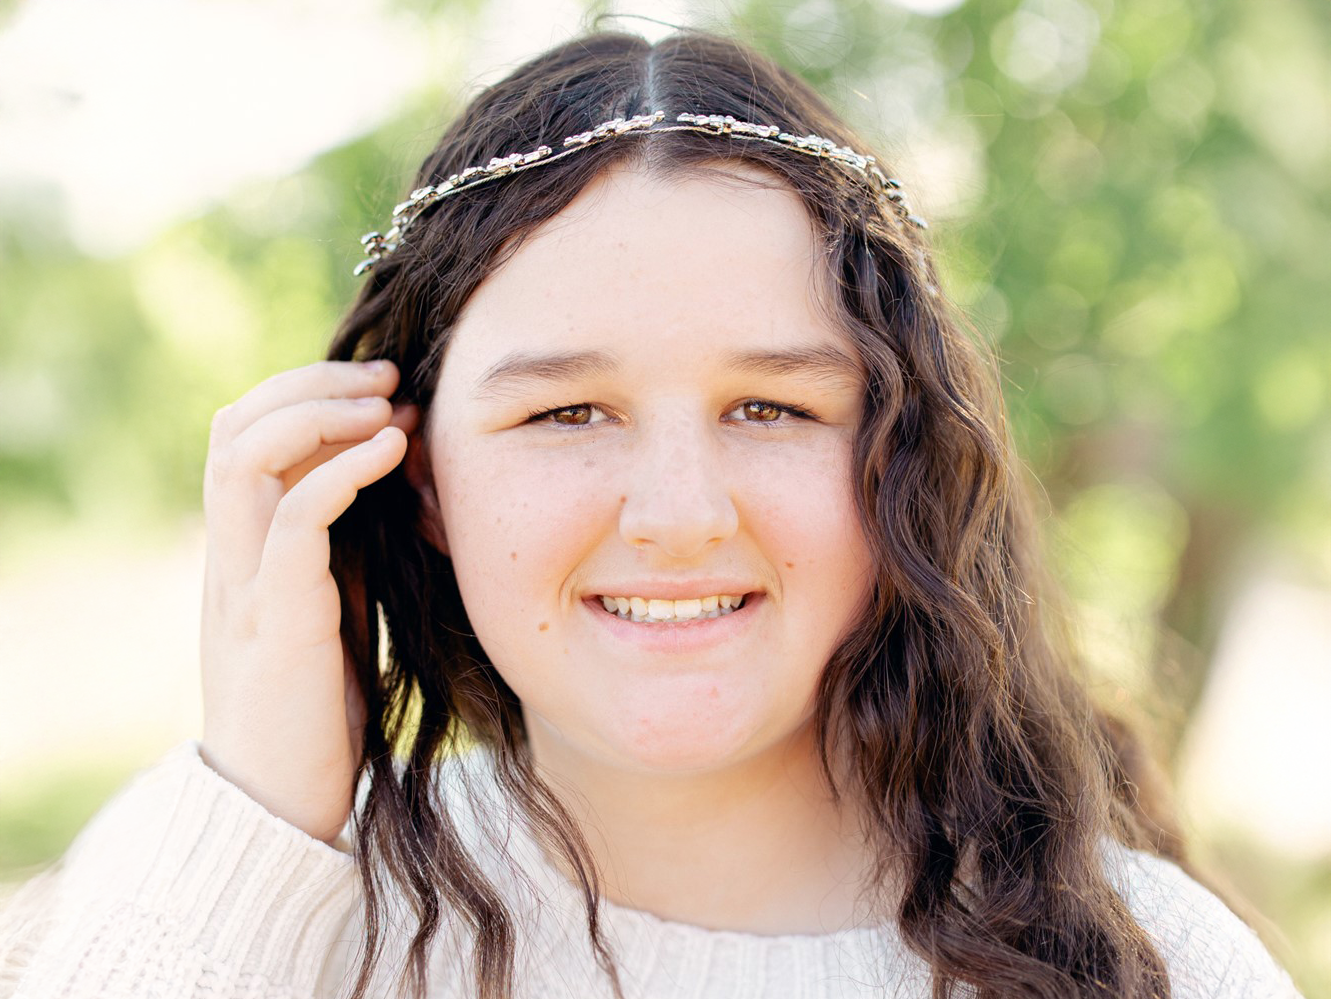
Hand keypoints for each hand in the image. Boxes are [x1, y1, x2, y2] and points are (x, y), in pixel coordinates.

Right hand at [198, 360, 412, 842]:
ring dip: (319, 413)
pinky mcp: (278, 617)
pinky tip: (391, 450)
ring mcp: (246, 582)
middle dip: (309, 384)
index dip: (304, 393)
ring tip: (386, 403)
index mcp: (243, 548)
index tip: (382, 387)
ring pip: (246, 456)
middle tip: (385, 377)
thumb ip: (342, 549)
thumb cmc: (316, 708)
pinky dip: (342, 470)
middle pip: (233, 427)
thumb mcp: (333, 607)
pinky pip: (294, 519)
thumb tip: (392, 485)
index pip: (245, 436)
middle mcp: (232, 554)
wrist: (282, 801)